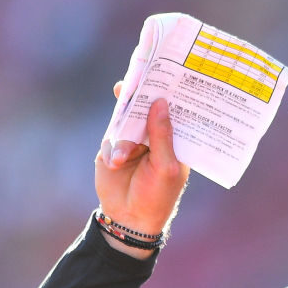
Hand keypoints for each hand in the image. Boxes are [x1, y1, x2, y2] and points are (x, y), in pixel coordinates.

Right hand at [94, 84, 189, 257]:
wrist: (128, 217)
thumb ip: (162, 134)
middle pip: (148, 106)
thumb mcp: (166, 166)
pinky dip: (114, 146)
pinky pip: (111, 135)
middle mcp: (155, 135)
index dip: (173, 92)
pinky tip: (117, 162)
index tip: (171, 70)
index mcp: (175, 139)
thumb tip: (160, 102)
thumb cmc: (157, 195)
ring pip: (127, 117)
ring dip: (126, 125)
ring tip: (126, 137)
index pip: (175, 110)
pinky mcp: (113, 145)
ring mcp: (133, 138)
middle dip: (144, 92)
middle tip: (139, 72)